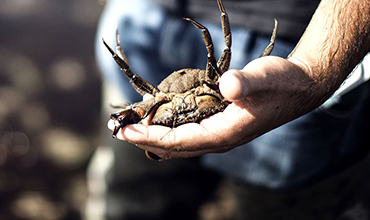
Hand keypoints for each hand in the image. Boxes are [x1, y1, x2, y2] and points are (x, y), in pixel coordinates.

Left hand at [108, 56, 324, 158]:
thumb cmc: (282, 83)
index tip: (125, 132)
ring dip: (154, 138)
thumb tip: (228, 86)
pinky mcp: (221, 126)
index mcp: (225, 134)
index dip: (150, 137)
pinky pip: (188, 135)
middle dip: (145, 140)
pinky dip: (169, 132)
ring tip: (132, 129)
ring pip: (180, 144)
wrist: (299, 88)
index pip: (179, 141)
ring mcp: (220, 135)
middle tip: (119, 130)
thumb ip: (246, 84)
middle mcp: (219, 140)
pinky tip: (158, 124)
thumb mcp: (265, 78)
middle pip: (174, 147)